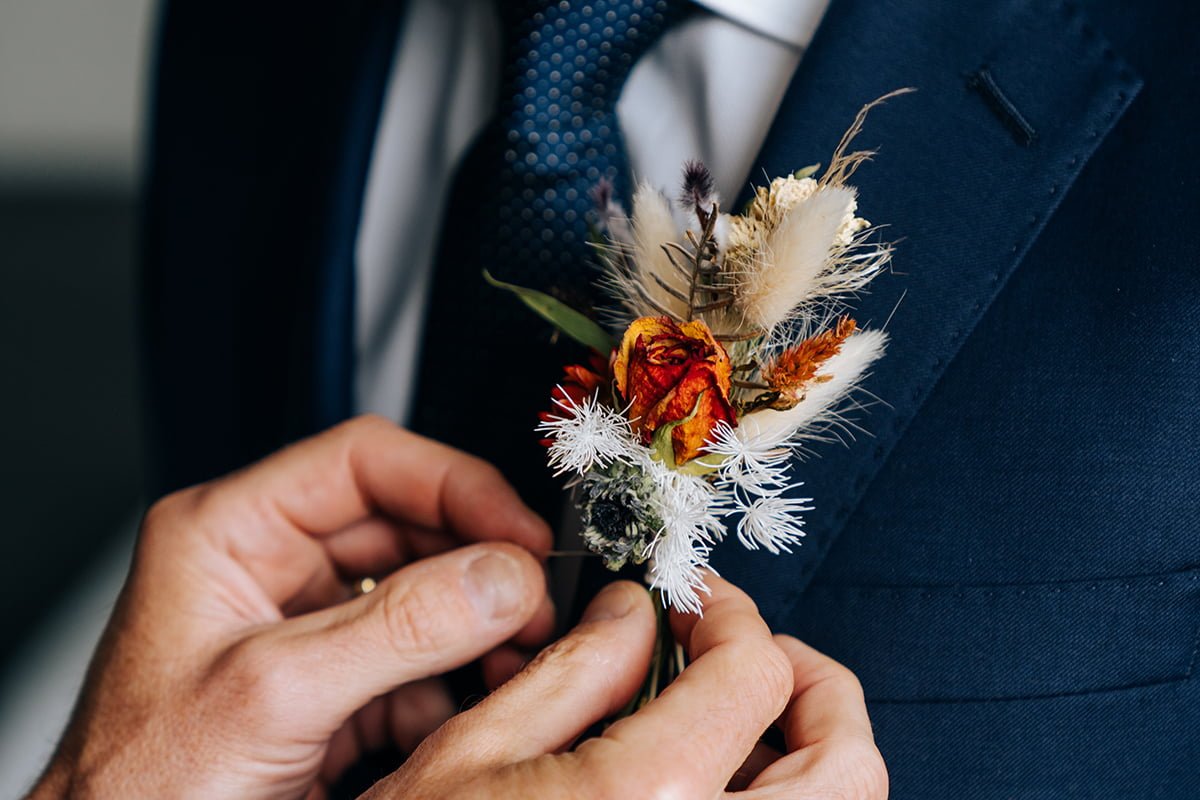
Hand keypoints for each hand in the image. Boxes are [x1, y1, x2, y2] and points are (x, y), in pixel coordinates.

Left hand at [29, 416, 553, 799]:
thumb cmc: (138, 787)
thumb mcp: (273, 694)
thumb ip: (395, 629)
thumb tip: (500, 577)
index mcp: (230, 532)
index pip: (362, 463)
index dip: (451, 484)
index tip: (516, 529)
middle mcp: (272, 569)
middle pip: (406, 529)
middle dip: (477, 566)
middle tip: (532, 601)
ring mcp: (307, 631)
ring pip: (423, 597)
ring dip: (478, 630)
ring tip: (516, 659)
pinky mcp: (333, 688)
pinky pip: (420, 663)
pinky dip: (457, 688)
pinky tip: (470, 712)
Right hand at [369, 576, 887, 798]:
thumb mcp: (472, 754)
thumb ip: (572, 670)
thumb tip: (636, 614)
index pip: (755, 674)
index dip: (731, 617)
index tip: (697, 606)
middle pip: (848, 764)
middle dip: (813, 688)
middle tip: (750, 656)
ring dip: (811, 754)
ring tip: (737, 723)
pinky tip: (712, 784)